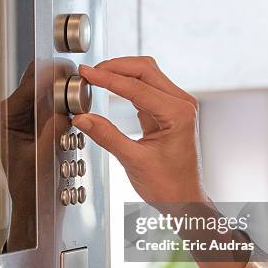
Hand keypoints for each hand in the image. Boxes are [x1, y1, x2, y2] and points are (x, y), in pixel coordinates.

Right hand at [74, 57, 248, 267]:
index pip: (136, 87)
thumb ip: (107, 136)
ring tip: (96, 77)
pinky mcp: (167, 111)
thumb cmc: (170, 186)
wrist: (184, 200)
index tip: (87, 74)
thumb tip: (83, 118)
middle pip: (144, 70)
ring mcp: (176, 106)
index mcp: (178, 114)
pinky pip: (145, 88)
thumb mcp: (134, 161)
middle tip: (90, 72)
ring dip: (120, 73)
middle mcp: (181, 104)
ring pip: (146, 75)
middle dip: (115, 67)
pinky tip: (110, 87)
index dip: (107, 79)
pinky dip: (126, 85)